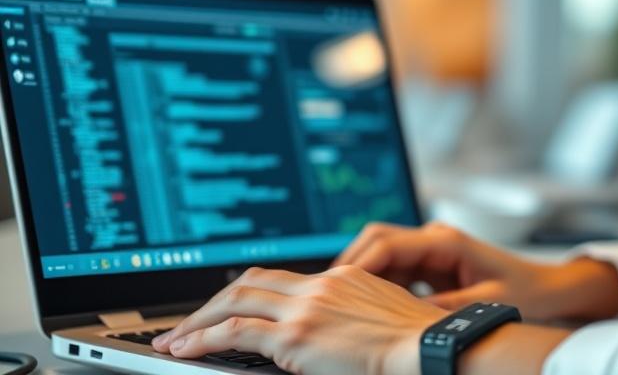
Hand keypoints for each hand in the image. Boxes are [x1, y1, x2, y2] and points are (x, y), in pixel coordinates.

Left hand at [151, 264, 446, 374]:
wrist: (431, 347)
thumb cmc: (419, 344)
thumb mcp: (383, 320)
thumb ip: (354, 319)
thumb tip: (335, 336)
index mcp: (343, 278)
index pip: (282, 278)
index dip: (249, 291)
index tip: (229, 306)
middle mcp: (320, 285)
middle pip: (251, 281)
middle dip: (214, 302)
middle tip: (189, 322)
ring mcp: (307, 307)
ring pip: (235, 301)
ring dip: (200, 320)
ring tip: (176, 339)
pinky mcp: (296, 335)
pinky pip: (235, 332)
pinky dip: (204, 339)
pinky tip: (186, 350)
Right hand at [335, 221, 617, 321]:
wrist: (550, 289)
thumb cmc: (526, 293)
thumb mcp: (485, 305)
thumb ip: (445, 309)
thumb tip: (405, 318)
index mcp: (445, 241)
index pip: (386, 243)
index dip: (357, 264)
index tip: (336, 288)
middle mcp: (434, 239)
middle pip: (375, 241)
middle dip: (349, 267)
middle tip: (326, 297)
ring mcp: (431, 250)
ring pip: (381, 256)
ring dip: (361, 278)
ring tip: (340, 307)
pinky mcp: (431, 266)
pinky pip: (394, 271)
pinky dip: (377, 287)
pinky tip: (367, 312)